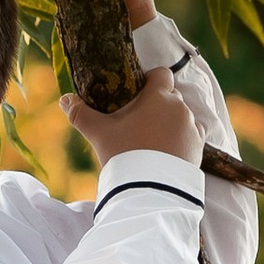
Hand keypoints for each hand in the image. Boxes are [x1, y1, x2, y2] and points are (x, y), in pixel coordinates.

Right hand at [69, 66, 201, 170]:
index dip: (150, 79)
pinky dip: (181, 139)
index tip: (137, 92)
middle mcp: (180, 107)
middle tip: (138, 121)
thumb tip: (65, 99)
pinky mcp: (199, 147)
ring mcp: (192, 127)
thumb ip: (81, 114)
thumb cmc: (124, 154)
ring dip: (170, 122)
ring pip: (181, 116)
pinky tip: (166, 152)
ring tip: (151, 141)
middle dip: (157, 104)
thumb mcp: (99, 133)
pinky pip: (191, 135)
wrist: (150, 189)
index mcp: (158, 96)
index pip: (161, 73)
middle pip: (170, 96)